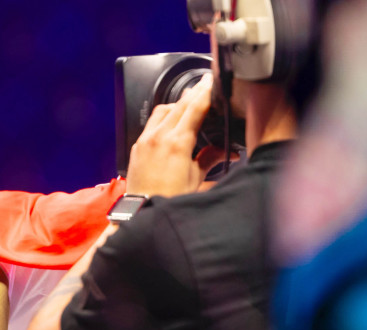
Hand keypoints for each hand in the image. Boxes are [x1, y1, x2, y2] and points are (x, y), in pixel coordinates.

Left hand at [125, 75, 226, 197]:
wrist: (143, 210)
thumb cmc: (169, 198)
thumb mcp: (196, 178)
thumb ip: (211, 158)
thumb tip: (228, 152)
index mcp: (178, 143)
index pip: (195, 109)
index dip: (206, 93)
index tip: (213, 83)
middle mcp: (159, 136)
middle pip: (180, 105)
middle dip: (195, 93)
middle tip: (205, 83)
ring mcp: (146, 139)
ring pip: (163, 110)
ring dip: (178, 102)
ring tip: (190, 99)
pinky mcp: (138, 145)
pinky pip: (151, 122)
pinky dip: (164, 115)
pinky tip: (171, 117)